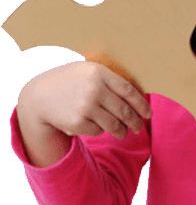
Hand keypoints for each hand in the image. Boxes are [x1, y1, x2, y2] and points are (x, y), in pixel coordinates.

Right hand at [17, 61, 151, 166]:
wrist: (39, 95)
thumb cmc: (70, 81)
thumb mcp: (89, 71)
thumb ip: (111, 80)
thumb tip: (139, 96)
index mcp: (99, 73)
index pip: (128, 91)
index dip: (141, 104)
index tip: (148, 113)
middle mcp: (94, 90)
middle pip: (124, 110)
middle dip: (135, 122)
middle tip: (140, 127)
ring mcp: (85, 107)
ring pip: (113, 124)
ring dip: (122, 131)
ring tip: (124, 133)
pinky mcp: (76, 122)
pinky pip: (98, 131)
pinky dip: (101, 131)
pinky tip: (98, 127)